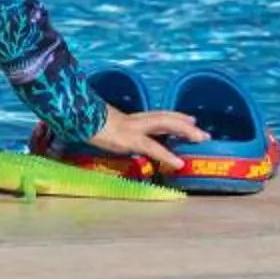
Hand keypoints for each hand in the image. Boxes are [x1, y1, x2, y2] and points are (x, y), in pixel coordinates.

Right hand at [83, 106, 206, 173]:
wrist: (76, 119)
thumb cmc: (85, 123)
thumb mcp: (103, 127)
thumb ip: (114, 130)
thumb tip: (115, 135)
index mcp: (130, 120)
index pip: (157, 116)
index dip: (175, 117)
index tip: (190, 120)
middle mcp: (135, 121)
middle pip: (165, 117)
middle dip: (185, 124)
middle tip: (203, 133)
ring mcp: (133, 128)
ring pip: (164, 124)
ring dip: (184, 131)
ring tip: (200, 138)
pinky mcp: (129, 139)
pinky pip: (152, 147)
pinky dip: (167, 155)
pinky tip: (178, 162)